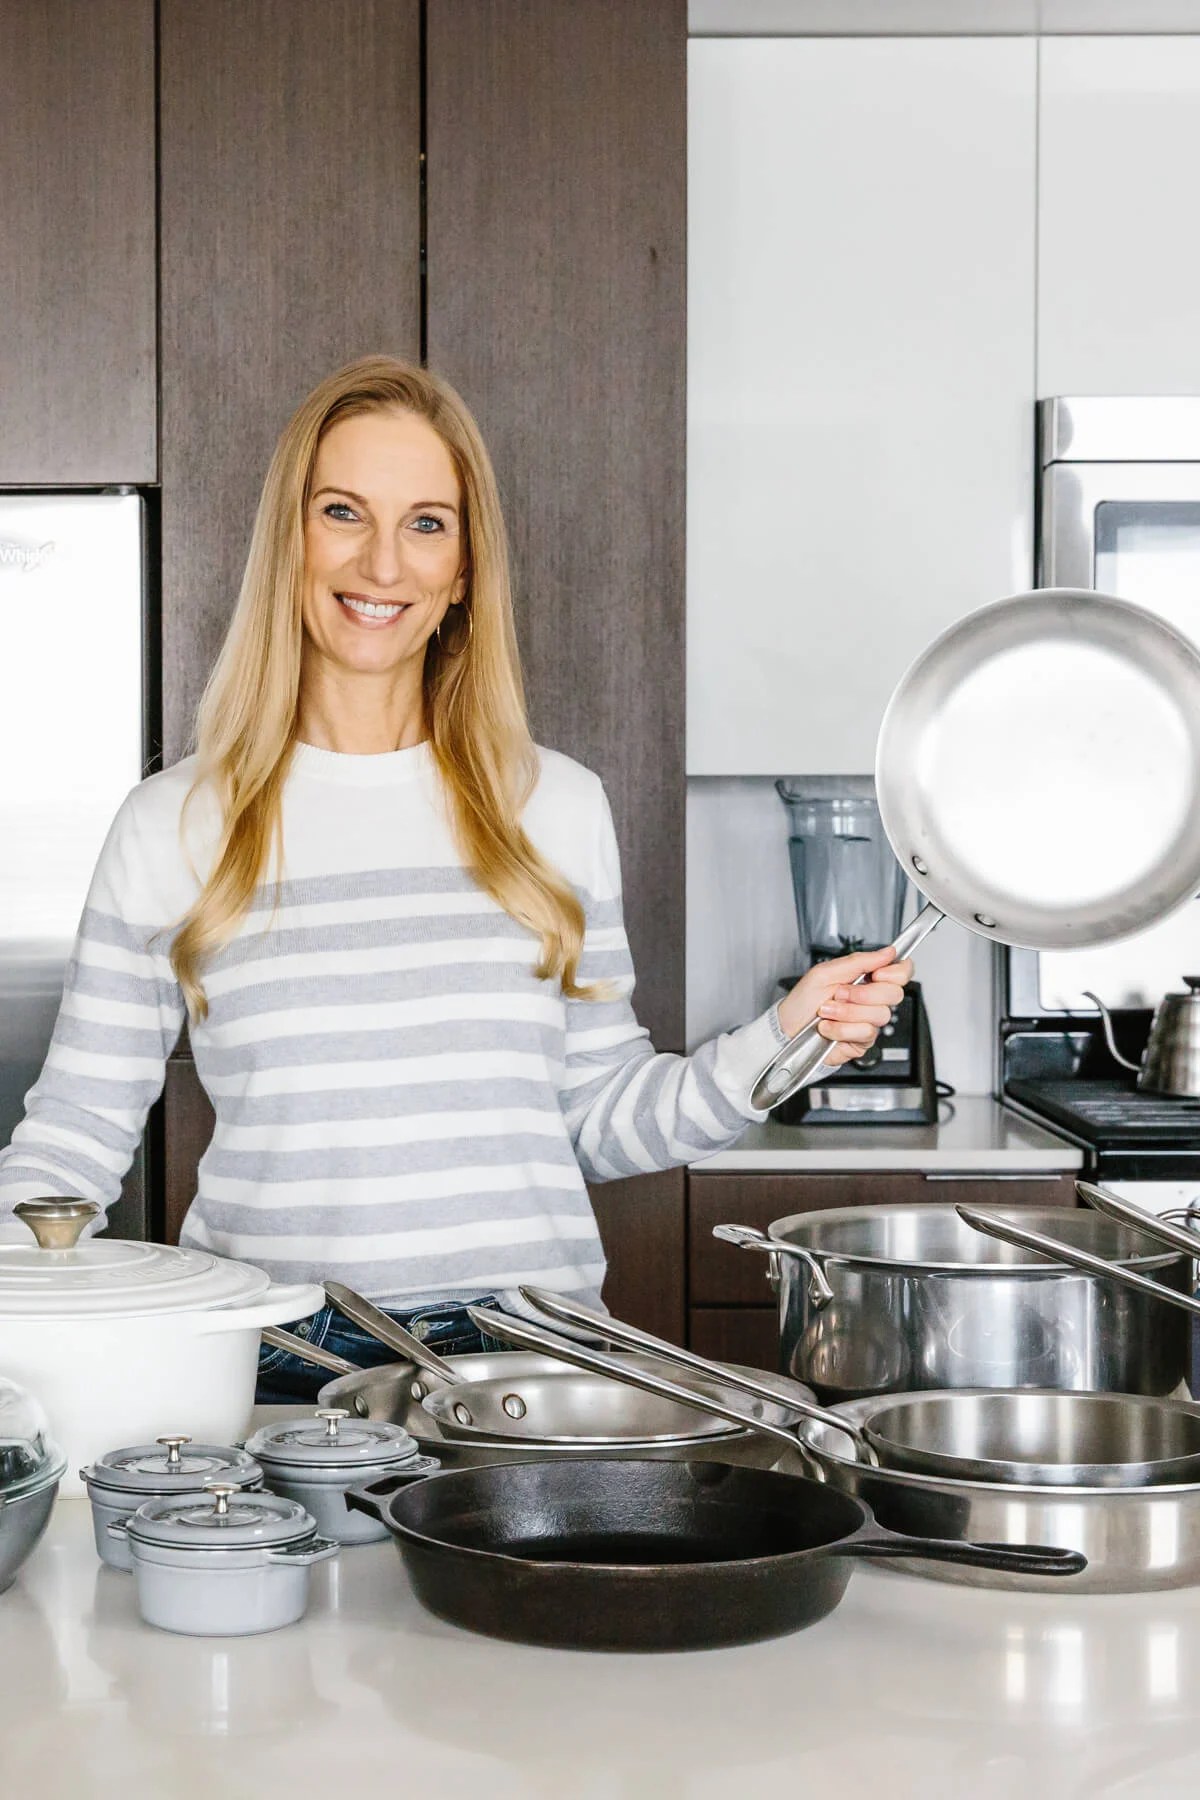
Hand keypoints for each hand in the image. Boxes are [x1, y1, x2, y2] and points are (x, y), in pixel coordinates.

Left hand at [776, 946, 913, 1067]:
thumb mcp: (825, 972)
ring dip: (847, 1012)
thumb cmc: (803, 1001)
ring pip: (879, 1014)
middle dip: (863, 993)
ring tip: (827, 1011)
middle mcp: (871, 1000)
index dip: (896, 972)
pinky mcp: (863, 1041)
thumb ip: (858, 961)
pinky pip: (865, 1033)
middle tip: (840, 993)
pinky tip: (828, 1027)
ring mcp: (868, 1021)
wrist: (787, 1028)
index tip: (878, 973)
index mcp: (865, 978)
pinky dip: (841, 1029)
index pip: (901, 972)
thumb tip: (888, 952)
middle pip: (894, 993)